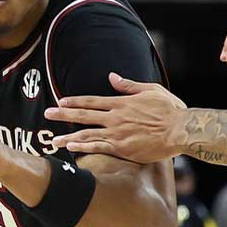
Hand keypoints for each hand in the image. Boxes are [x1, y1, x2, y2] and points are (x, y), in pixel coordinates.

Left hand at [47, 74, 186, 162]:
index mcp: (121, 103)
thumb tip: (112, 77)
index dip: (74, 101)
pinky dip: (83, 148)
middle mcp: (115, 117)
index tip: (61, 102)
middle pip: (83, 115)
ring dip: (68, 137)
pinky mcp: (123, 149)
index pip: (92, 101)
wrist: (180, 130)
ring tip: (53, 140)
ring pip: (87, 134)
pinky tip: (71, 148)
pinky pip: (98, 148)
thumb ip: (129, 85)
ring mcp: (117, 134)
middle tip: (46, 114)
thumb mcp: (151, 89)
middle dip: (63, 115)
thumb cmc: (169, 110)